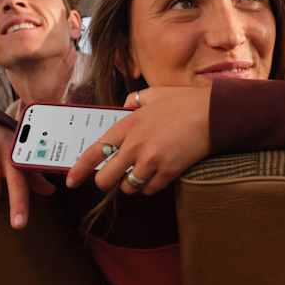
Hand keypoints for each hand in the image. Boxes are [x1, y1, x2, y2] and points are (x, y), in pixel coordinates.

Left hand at [66, 87, 210, 195]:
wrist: (213, 114)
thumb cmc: (185, 102)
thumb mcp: (154, 93)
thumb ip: (133, 99)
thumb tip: (124, 105)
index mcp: (129, 124)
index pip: (96, 151)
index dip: (79, 169)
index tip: (71, 180)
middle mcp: (135, 144)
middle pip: (106, 178)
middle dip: (107, 180)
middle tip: (114, 176)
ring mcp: (151, 160)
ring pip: (128, 187)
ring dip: (132, 183)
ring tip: (143, 170)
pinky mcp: (168, 172)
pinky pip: (149, 190)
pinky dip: (151, 186)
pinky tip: (160, 172)